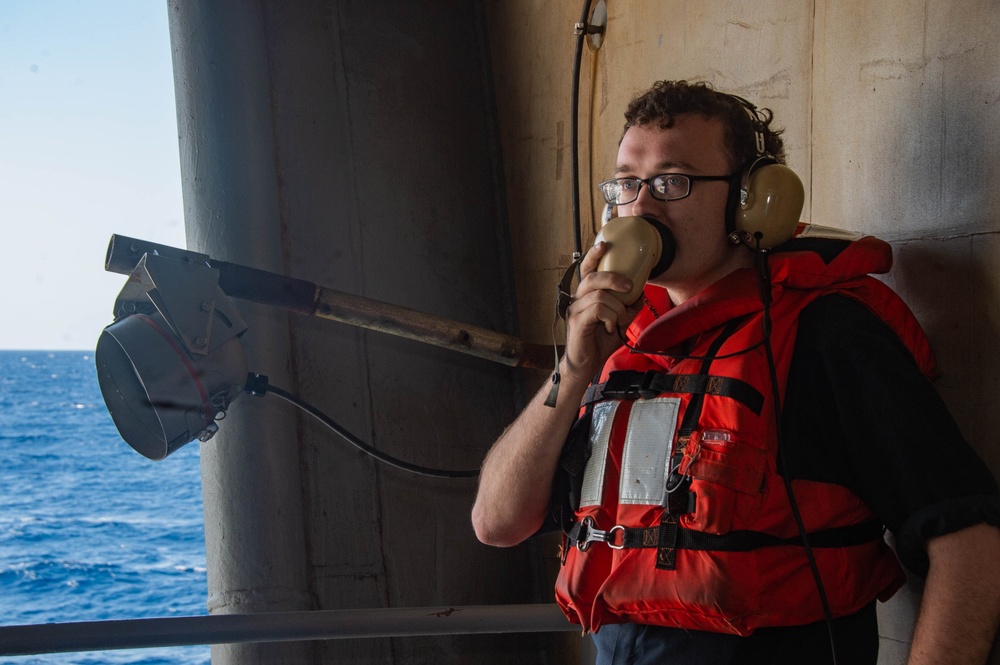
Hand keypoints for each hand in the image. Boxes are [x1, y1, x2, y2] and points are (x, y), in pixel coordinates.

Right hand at [561, 241, 642, 382]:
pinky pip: (598, 309)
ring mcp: (575, 309)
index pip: (587, 270)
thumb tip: (641, 292)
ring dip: (617, 308)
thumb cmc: (599, 343)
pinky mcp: (577, 321)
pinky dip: (610, 317)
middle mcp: (577, 299)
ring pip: (599, 295)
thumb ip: (628, 306)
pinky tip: (609, 327)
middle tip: (630, 287)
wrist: (585, 365)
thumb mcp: (619, 321)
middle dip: (614, 278)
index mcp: (586, 295)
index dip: (594, 255)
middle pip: (593, 277)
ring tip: (619, 320)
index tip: (604, 244)